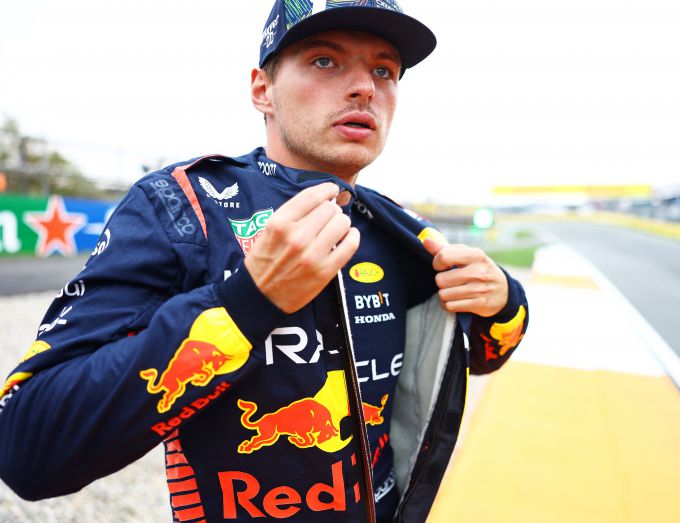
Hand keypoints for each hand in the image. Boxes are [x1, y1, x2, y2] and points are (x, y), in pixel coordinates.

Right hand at [244, 182, 359, 313]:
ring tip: (336, 229)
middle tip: (329, 218)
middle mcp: (296, 236)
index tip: (332, 189)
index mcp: (279, 223)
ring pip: (342, 223)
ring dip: (342, 223)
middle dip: (332, 211)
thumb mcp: (269, 230)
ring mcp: (311, 254)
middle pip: (330, 208)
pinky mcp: (325, 271)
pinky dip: (353, 237)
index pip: (312, 196)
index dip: (326, 189)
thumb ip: (293, 214)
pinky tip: (347, 237)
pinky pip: (350, 244)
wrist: (260, 295)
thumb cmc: (265, 260)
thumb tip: (325, 198)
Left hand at [423, 238, 507, 316]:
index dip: (437, 263)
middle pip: (440, 280)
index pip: (444, 257)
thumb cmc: (479, 269)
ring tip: (452, 291)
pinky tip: (455, 300)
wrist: (504, 292)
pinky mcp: (479, 304)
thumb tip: (426, 241)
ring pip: (443, 295)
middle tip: (450, 281)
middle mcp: (479, 272)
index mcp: (476, 255)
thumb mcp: (467, 255)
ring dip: (444, 295)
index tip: (442, 266)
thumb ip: (445, 249)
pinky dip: (448, 304)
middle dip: (442, 281)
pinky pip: (450, 306)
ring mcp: (479, 289)